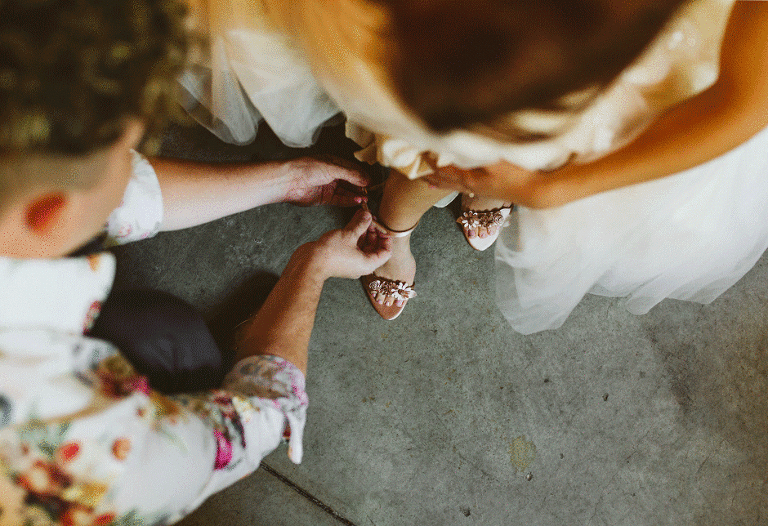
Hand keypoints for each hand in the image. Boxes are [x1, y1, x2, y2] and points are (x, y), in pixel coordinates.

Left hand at [284, 156, 369, 206]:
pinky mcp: (325, 198)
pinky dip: (349, 201)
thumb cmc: (307, 168)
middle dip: (361, 187)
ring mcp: (329, 187)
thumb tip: (365, 179)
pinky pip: (340, 200)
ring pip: (347, 192)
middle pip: (351, 182)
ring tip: (364, 199)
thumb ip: (350, 174)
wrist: (290, 181)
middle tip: (369, 192)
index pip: (353, 170)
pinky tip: (356, 201)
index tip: (371, 182)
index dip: (362, 176)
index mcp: (334, 163)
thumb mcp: (332, 168)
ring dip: (356, 195)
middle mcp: (333, 175)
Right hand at [309, 210, 391, 278]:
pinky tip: (353, 221)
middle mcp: (361, 264)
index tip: (381, 225)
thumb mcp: (349, 235)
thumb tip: (368, 215)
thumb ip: (361, 224)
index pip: (386, 252)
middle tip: (371, 217)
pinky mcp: (341, 257)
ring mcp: (351, 261)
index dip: (386, 237)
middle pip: (374, 247)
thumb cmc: (330, 254)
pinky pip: (352, 245)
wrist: (309, 263)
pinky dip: (354, 234)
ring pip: (362, 244)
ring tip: (363, 215)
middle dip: (373, 231)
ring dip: (363, 230)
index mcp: (368, 264)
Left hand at [423, 161, 551, 207]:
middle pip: (445, 178)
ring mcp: (480, 188)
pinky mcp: (489, 190)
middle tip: (415, 171)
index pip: (443, 168)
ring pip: (454, 184)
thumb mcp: (496, 158)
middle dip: (431, 173)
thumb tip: (456, 143)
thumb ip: (475, 151)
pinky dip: (455, 185)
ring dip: (440, 181)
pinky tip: (458, 185)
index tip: (416, 153)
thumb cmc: (519, 173)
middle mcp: (471, 185)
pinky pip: (465, 187)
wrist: (538, 191)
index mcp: (469, 177)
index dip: (430, 161)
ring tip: (428, 182)